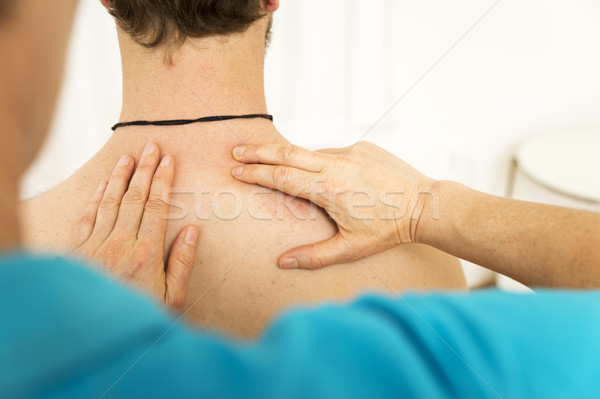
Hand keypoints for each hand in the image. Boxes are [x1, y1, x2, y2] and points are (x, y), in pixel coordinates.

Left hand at [71, 143, 199, 310]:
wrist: (95, 333)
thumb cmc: (140, 315)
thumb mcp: (173, 298)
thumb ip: (182, 263)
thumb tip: (192, 231)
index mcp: (146, 253)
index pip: (157, 206)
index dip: (163, 180)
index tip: (169, 161)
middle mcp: (120, 244)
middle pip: (134, 197)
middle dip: (145, 169)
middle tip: (152, 147)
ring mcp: (96, 246)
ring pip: (110, 202)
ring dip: (120, 177)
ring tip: (129, 157)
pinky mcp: (78, 251)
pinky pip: (87, 217)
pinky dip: (95, 198)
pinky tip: (102, 185)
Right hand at [231, 141, 436, 269]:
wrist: (425, 206)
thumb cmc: (389, 230)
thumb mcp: (351, 249)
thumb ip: (314, 256)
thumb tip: (282, 263)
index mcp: (329, 189)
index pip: (282, 177)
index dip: (256, 173)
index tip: (237, 169)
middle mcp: (337, 164)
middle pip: (287, 154)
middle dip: (259, 152)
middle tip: (237, 149)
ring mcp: (351, 152)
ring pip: (310, 152)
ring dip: (288, 157)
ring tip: (270, 162)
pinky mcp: (363, 146)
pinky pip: (331, 151)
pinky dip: (318, 159)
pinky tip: (318, 172)